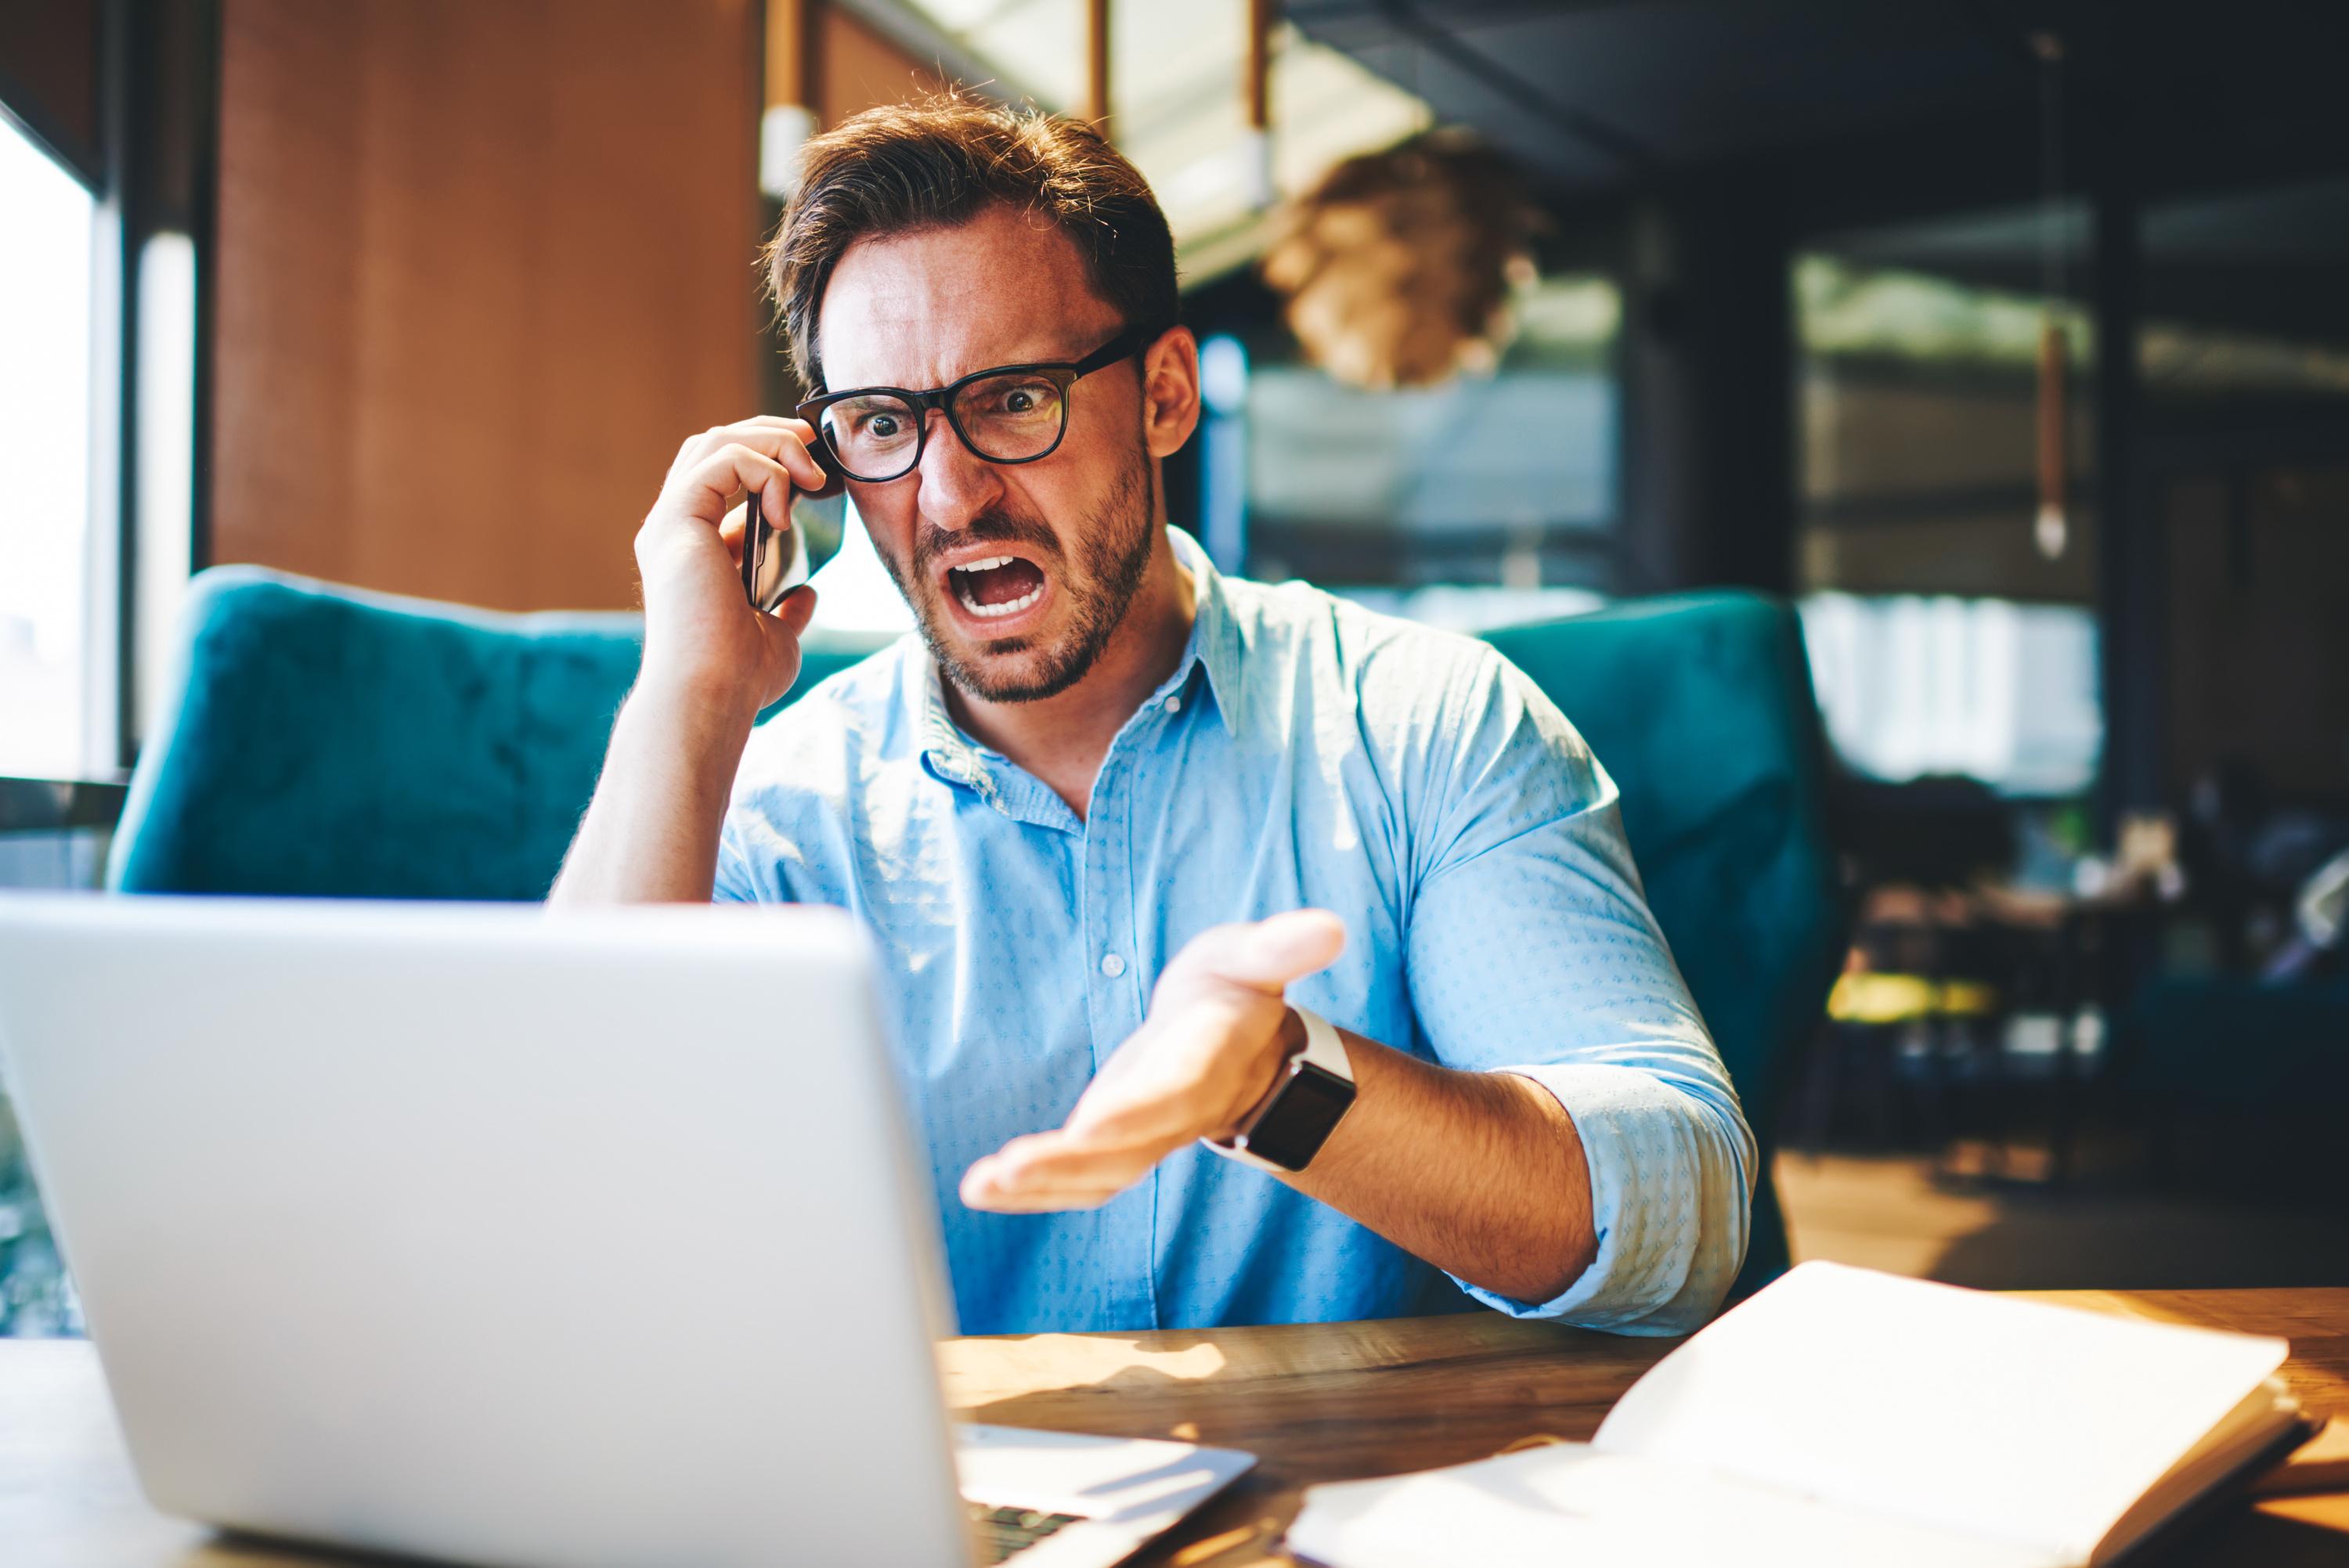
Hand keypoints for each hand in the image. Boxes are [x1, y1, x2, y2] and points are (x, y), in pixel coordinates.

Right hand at [632, 417, 837, 717]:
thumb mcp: (776, 634)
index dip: (767, 457)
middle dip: (770, 435)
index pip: (720, 473)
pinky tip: (786, 511)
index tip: (816, 474)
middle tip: (816, 451)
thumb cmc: (739, 677)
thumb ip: (787, 608)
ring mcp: (670, 523)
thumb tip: (805, 593)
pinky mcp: (677, 521)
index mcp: (691, 547)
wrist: (713, 695)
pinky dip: (764, 470)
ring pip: (715, 441)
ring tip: (811, 473)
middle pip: (713, 444)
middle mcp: (674, 529)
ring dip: (772, 444)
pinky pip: (723, 460)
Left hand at [961, 910, 1347, 1211]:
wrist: (1246, 1047)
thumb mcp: (1256, 955)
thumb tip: (1332, 927)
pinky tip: (984, 1189)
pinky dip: (1034, 1190)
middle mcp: (1180, 1109)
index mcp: (1211, 1058)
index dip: (1139, 1108)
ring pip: (1100, 1173)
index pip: (1177, 1088)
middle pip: (1128, 1146)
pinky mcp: (1117, 1143)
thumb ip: (1284, 944)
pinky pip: (1079, 1179)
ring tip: (984, 1185)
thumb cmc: (1239, 990)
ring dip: (1042, 1185)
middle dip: (1069, 1161)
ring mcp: (1148, 1134)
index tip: (1093, 1123)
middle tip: (1011, 1168)